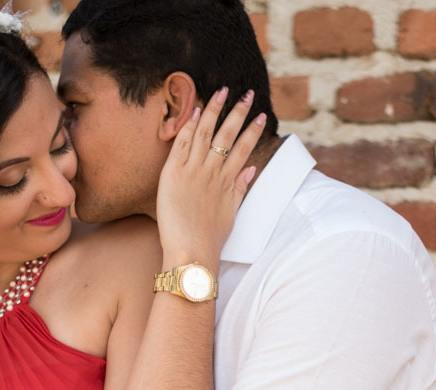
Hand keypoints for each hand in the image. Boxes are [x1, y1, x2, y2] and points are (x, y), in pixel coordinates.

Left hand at [156, 87, 264, 266]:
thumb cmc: (209, 239)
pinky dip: (190, 126)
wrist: (191, 253)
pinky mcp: (174, 174)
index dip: (253, 130)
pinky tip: (195, 110)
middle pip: (229, 135)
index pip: (244, 148)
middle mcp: (213, 173)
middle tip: (248, 94)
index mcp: (227, 182)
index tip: (261, 115)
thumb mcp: (231, 213)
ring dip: (215, 110)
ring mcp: (194, 171)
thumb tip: (252, 168)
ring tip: (223, 91)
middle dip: (239, 112)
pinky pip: (183, 143)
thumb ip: (241, 187)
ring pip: (207, 133)